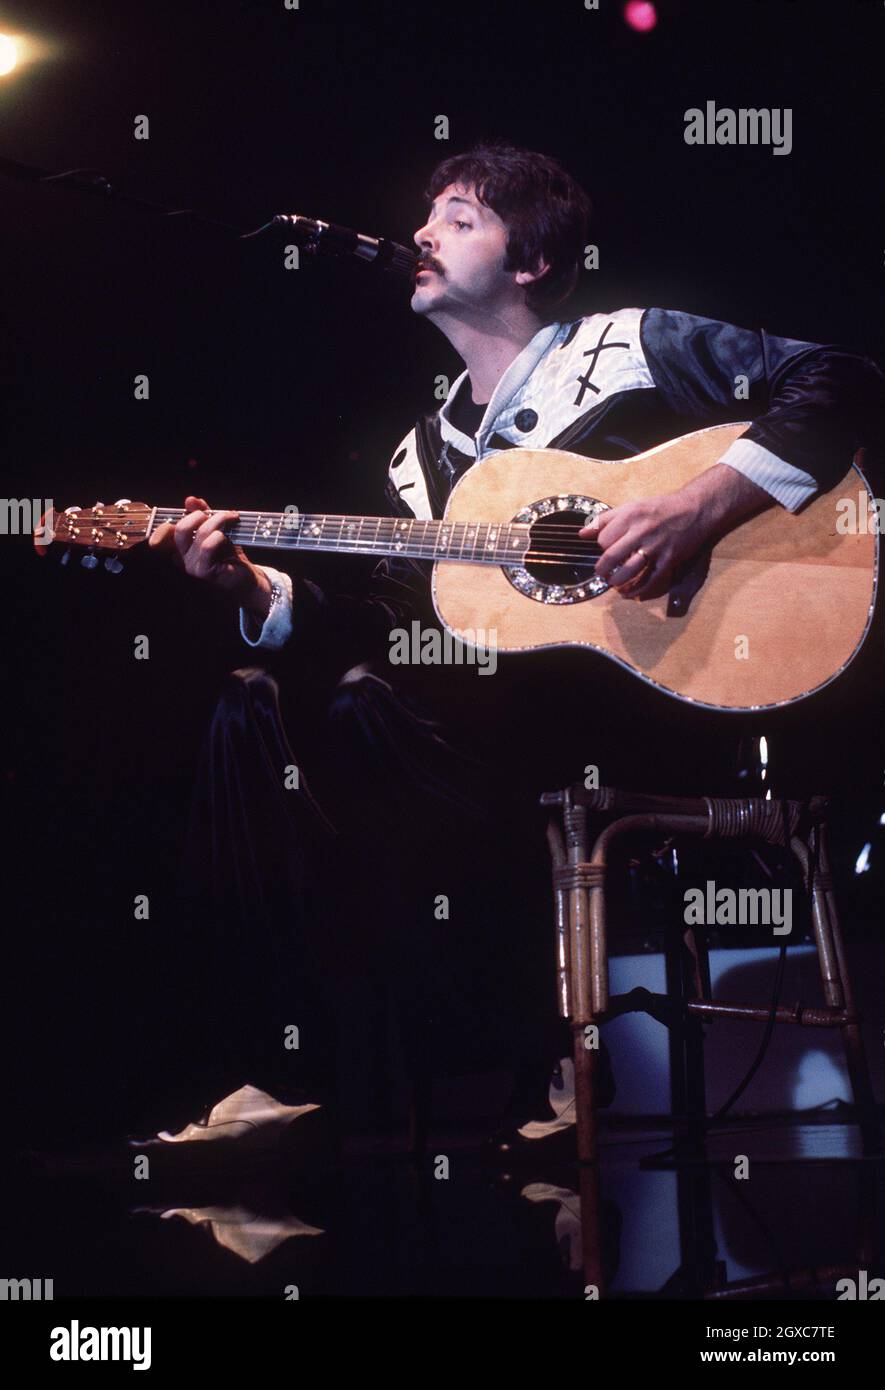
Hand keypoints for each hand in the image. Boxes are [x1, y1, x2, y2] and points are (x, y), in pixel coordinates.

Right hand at [148, 495, 267, 605]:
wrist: (246, 578)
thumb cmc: (230, 556)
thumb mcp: (216, 531)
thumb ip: (204, 515)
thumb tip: (191, 499)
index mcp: (182, 547)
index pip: (166, 532)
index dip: (177, 515)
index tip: (191, 506)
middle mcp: (183, 558)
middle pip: (180, 529)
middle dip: (200, 515)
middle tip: (218, 514)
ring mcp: (192, 566)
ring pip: (200, 534)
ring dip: (218, 520)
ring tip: (232, 518)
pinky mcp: (205, 573)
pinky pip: (208, 547)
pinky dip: (219, 536)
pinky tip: (228, 536)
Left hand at [580, 491, 711, 600]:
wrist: (695, 509)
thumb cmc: (660, 508)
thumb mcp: (632, 507)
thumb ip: (605, 520)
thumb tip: (582, 533)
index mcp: (630, 516)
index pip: (603, 539)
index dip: (601, 547)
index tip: (606, 548)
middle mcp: (642, 531)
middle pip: (612, 556)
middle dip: (602, 569)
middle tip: (601, 572)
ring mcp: (656, 547)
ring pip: (628, 571)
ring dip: (617, 581)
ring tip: (613, 582)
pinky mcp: (669, 559)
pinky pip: (650, 580)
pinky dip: (638, 590)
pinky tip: (630, 594)